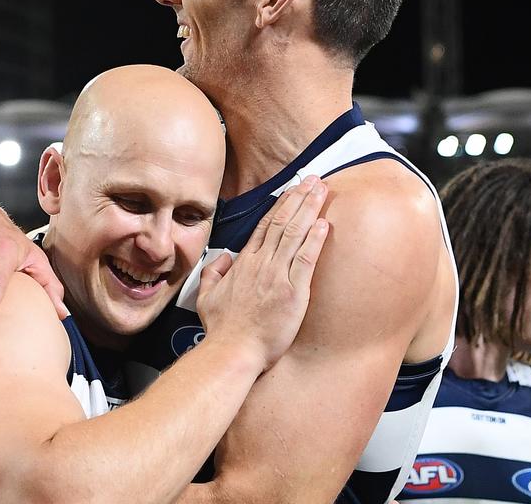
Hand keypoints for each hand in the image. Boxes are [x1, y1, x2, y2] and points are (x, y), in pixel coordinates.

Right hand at [197, 175, 328, 368]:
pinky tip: (324, 222)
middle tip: (313, 180)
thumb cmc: (222, 330)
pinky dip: (315, 239)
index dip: (281, 206)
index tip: (292, 191)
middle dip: (299, 198)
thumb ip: (213, 274)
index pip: (265, 227)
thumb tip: (223, 259)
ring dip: (309, 209)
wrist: (232, 350)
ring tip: (321, 190)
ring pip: (294, 233)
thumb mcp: (206, 297)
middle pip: (282, 222)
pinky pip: (306, 259)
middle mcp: (261, 264)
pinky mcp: (293, 291)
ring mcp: (277, 275)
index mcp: (244, 264)